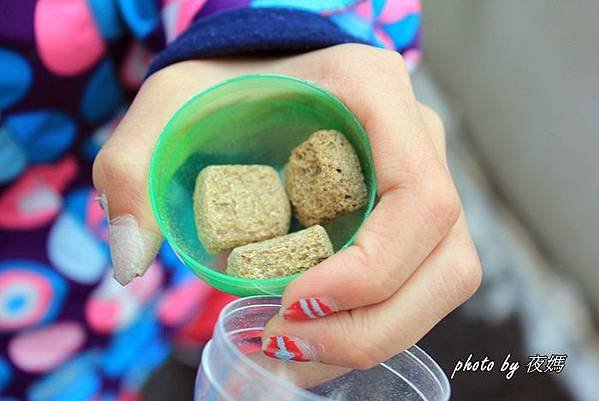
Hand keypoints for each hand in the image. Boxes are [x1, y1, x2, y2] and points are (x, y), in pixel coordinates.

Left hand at [93, 45, 480, 369]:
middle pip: (446, 256)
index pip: (419, 198)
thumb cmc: (221, 87)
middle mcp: (416, 138)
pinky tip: (313, 339)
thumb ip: (133, 168)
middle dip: (373, 324)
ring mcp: (422, 177)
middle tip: (287, 344)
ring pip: (445, 279)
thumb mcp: (166, 107)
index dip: (371, 269)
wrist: (255, 79)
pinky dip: (375, 325)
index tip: (292, 304)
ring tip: (296, 351)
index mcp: (374, 93)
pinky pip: (420, 282)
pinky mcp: (410, 216)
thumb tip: (133, 258)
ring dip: (378, 334)